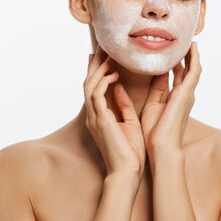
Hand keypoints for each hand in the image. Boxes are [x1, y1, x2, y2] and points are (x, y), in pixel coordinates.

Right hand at [83, 46, 146, 177]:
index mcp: (100, 116)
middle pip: (88, 83)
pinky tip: (113, 74)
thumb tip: (119, 87)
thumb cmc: (131, 152)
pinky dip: (103, 82)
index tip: (104, 55)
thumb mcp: (129, 121)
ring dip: (98, 70)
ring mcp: (95, 118)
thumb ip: (123, 104)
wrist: (129, 172)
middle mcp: (94, 115)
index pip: (95, 88)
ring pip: (89, 86)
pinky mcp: (100, 121)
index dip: (97, 70)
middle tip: (102, 48)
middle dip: (95, 64)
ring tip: (109, 57)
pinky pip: (96, 95)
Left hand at [140, 42, 201, 156]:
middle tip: (183, 39)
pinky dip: (194, 58)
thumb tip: (154, 72)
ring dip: (192, 53)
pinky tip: (192, 47)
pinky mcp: (187, 93)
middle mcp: (185, 94)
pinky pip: (194, 71)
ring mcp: (188, 93)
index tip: (171, 48)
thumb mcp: (152, 104)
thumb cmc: (155, 132)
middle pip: (188, 69)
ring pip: (193, 68)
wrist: (161, 146)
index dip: (176, 61)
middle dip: (186, 55)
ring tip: (189, 38)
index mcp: (175, 98)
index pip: (178, 75)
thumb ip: (156, 88)